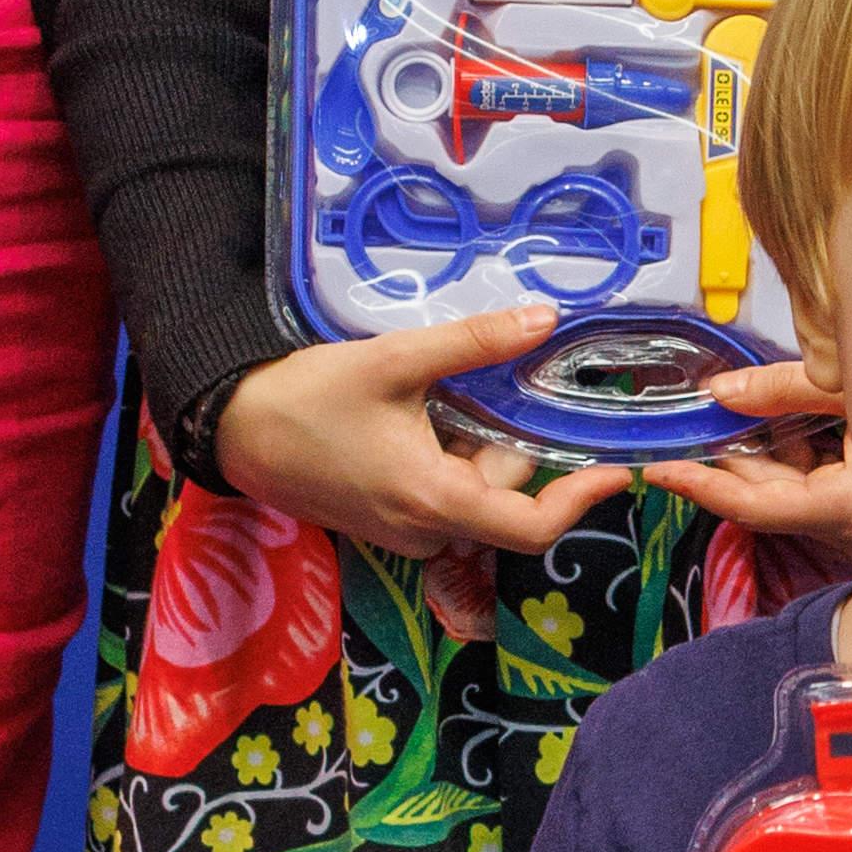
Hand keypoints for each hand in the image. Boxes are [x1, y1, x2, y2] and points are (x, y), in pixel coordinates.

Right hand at [216, 313, 629, 560]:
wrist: (232, 431)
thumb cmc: (307, 399)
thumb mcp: (394, 361)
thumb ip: (474, 343)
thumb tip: (545, 319)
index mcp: (434, 501)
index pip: (532, 526)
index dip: (582, 499)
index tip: (618, 466)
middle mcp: (427, 532)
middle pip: (504, 491)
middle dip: (505, 436)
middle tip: (472, 381)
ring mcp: (406, 533)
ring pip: (475, 489)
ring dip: (474, 443)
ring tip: (430, 395)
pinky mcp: (390, 524)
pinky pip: (445, 493)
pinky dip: (449, 454)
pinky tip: (416, 416)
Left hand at [649, 348, 851, 553]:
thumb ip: (786, 389)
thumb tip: (723, 390)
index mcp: (846, 506)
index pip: (753, 507)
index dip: (701, 489)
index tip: (660, 469)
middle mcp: (843, 525)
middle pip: (762, 493)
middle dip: (723, 455)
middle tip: (685, 417)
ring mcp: (850, 519)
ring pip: (784, 485)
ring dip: (759, 446)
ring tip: (735, 401)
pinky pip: (809, 478)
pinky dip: (791, 446)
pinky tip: (787, 410)